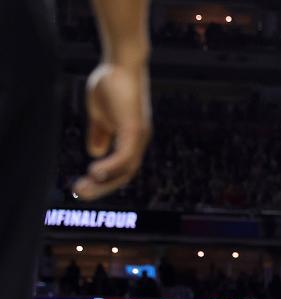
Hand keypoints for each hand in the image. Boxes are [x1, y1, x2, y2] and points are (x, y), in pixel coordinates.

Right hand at [74, 61, 151, 200]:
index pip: (122, 168)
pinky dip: (111, 166)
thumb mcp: (100, 114)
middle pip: (125, 174)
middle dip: (103, 187)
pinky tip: (94, 171)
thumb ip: (100, 133)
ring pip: (126, 169)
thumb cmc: (112, 83)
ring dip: (105, 181)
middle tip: (80, 193)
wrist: (121, 63)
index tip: (83, 186)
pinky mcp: (135, 128)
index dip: (105, 179)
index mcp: (131, 139)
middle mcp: (139, 141)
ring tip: (83, 188)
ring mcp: (139, 136)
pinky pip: (125, 155)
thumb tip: (95, 152)